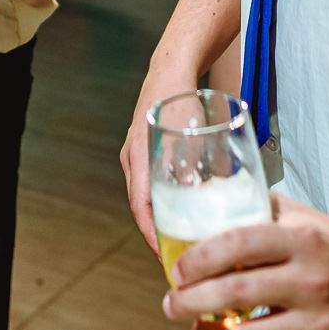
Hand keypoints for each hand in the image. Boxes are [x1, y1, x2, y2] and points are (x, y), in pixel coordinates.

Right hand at [121, 70, 197, 254]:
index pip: (141, 208)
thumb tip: (196, 194)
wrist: (171, 71)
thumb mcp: (189, 132)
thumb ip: (191, 162)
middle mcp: (132, 161)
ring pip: (146, 198)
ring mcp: (136, 157)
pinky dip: (164, 203)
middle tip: (179, 258)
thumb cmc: (181, 99)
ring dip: (162, 220)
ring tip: (183, 242)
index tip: (168, 257)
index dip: (154, 236)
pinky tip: (184, 211)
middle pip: (142, 208)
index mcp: (138, 159)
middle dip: (159, 235)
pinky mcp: (145, 153)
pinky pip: (151, 186)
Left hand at [163, 195, 328, 329]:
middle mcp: (312, 280)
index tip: (179, 269)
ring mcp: (322, 323)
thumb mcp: (302, 217)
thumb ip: (258, 210)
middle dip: (191, 301)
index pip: (238, 242)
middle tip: (173, 304)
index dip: (199, 257)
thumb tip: (207, 203)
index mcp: (302, 240)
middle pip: (235, 292)